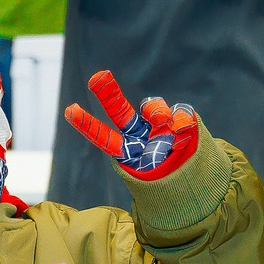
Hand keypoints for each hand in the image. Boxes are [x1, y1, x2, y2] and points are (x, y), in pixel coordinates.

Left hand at [64, 71, 198, 181]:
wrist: (194, 183)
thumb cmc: (166, 186)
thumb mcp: (152, 183)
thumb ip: (153, 159)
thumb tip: (166, 127)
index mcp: (127, 150)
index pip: (104, 137)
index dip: (87, 125)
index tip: (69, 110)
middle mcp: (140, 133)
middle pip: (120, 111)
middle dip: (107, 93)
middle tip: (95, 78)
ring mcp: (161, 126)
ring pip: (153, 108)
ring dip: (156, 113)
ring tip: (163, 124)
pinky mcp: (183, 122)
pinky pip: (181, 114)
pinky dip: (181, 120)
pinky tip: (183, 130)